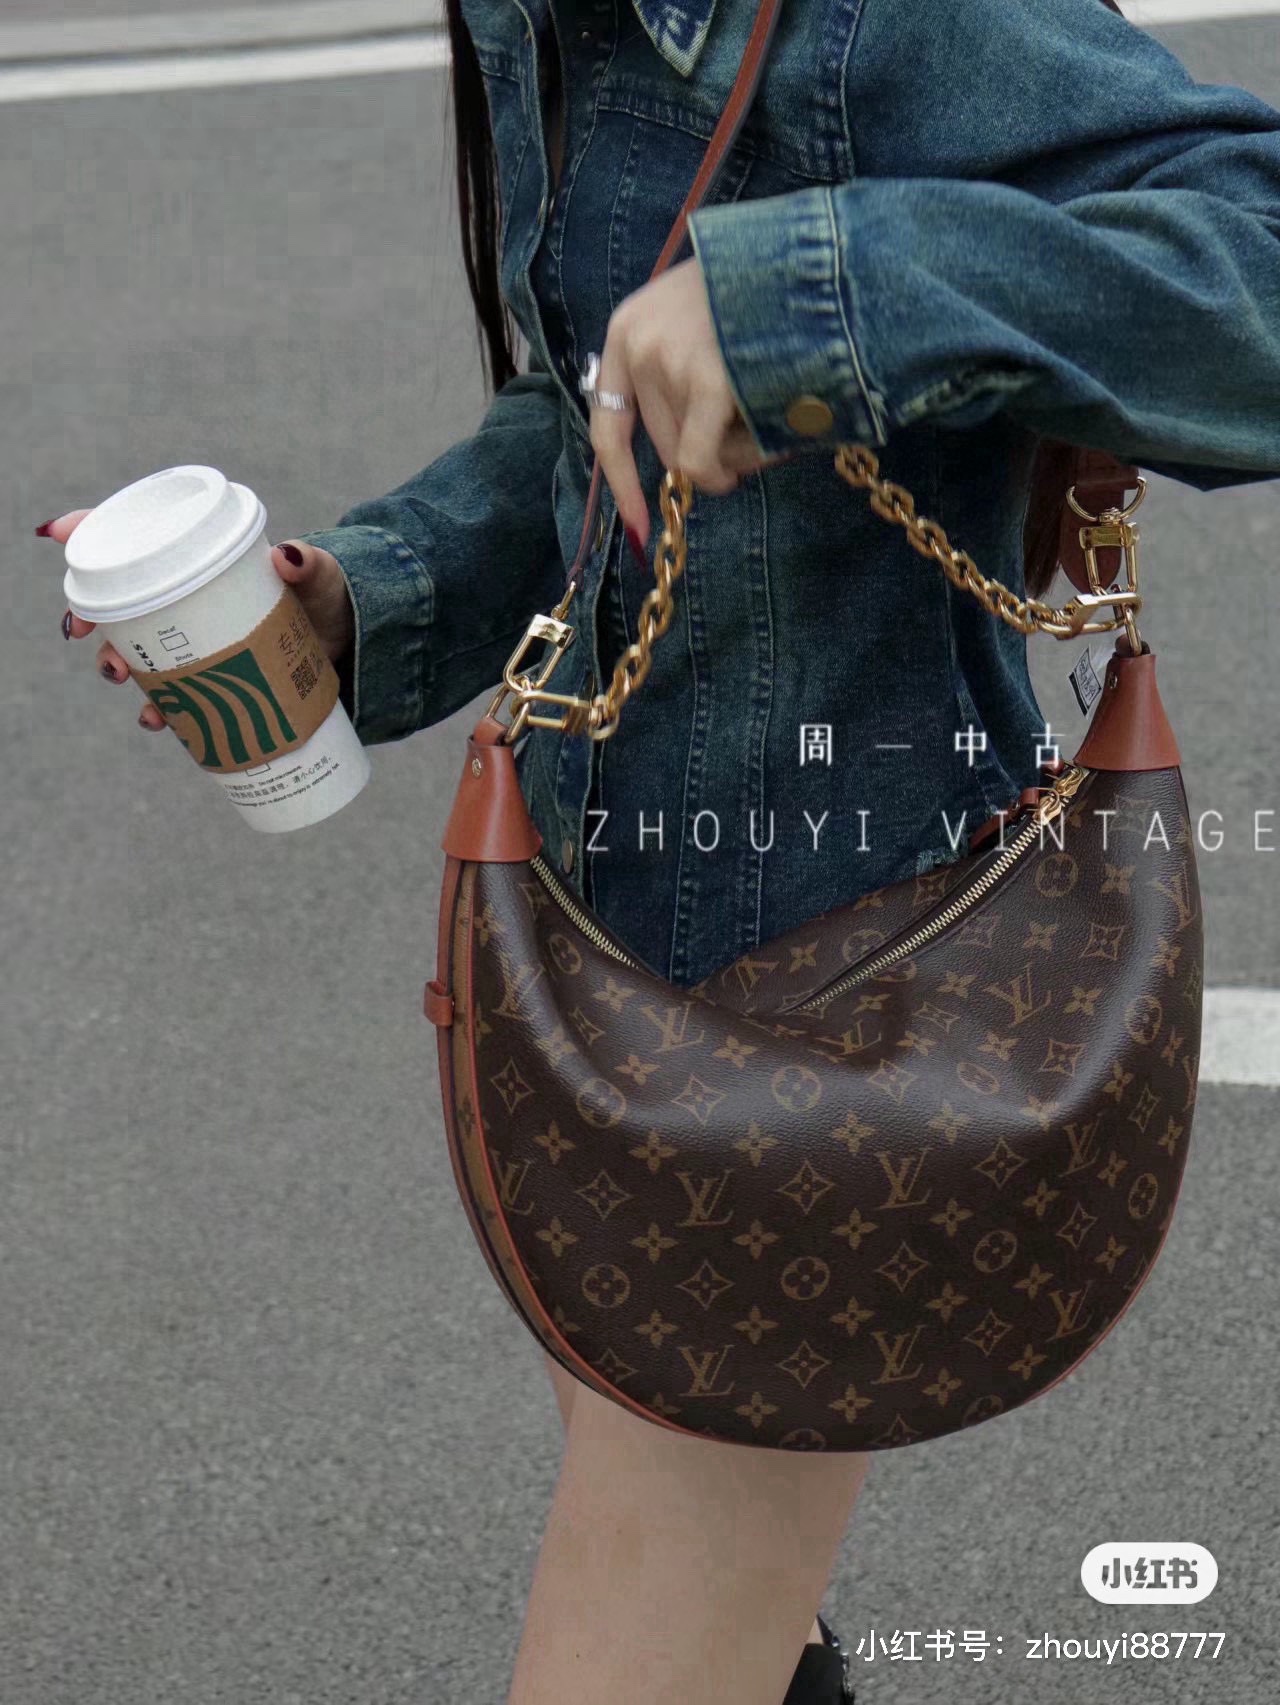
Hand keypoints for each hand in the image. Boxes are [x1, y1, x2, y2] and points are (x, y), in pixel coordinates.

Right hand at [41, 511, 355, 731]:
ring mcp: (198, 640)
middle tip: (99, 647)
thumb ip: (309, 564)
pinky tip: (160, 721)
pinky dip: (163, 708)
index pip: (135, 539)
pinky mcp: (214, 677)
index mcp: (202, 559)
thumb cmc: (327, 597)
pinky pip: (174, 693)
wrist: (351, 642)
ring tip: (127, 683)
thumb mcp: (321, 577)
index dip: (90, 535)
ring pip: (139, 652)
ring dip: (122, 670)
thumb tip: (290, 557)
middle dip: (97, 624)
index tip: (60, 540)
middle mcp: (190, 599)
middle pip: (122, 604)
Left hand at [587, 255, 792, 557]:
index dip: (622, 481)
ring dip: (732, 454)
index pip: (608, 421)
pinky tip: (767, 444)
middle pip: (662, 444)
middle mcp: (640, 342)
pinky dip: (732, 468)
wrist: (823, 254)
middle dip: (708, 452)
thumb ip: (684, 368)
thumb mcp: (708, 314)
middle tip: (757, 429)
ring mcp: (670, 362)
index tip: (637, 523)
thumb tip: (685, 461)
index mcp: (631, 325)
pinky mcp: (707, 382)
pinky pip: (704, 463)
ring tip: (774, 410)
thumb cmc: (774, 291)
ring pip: (688, 457)